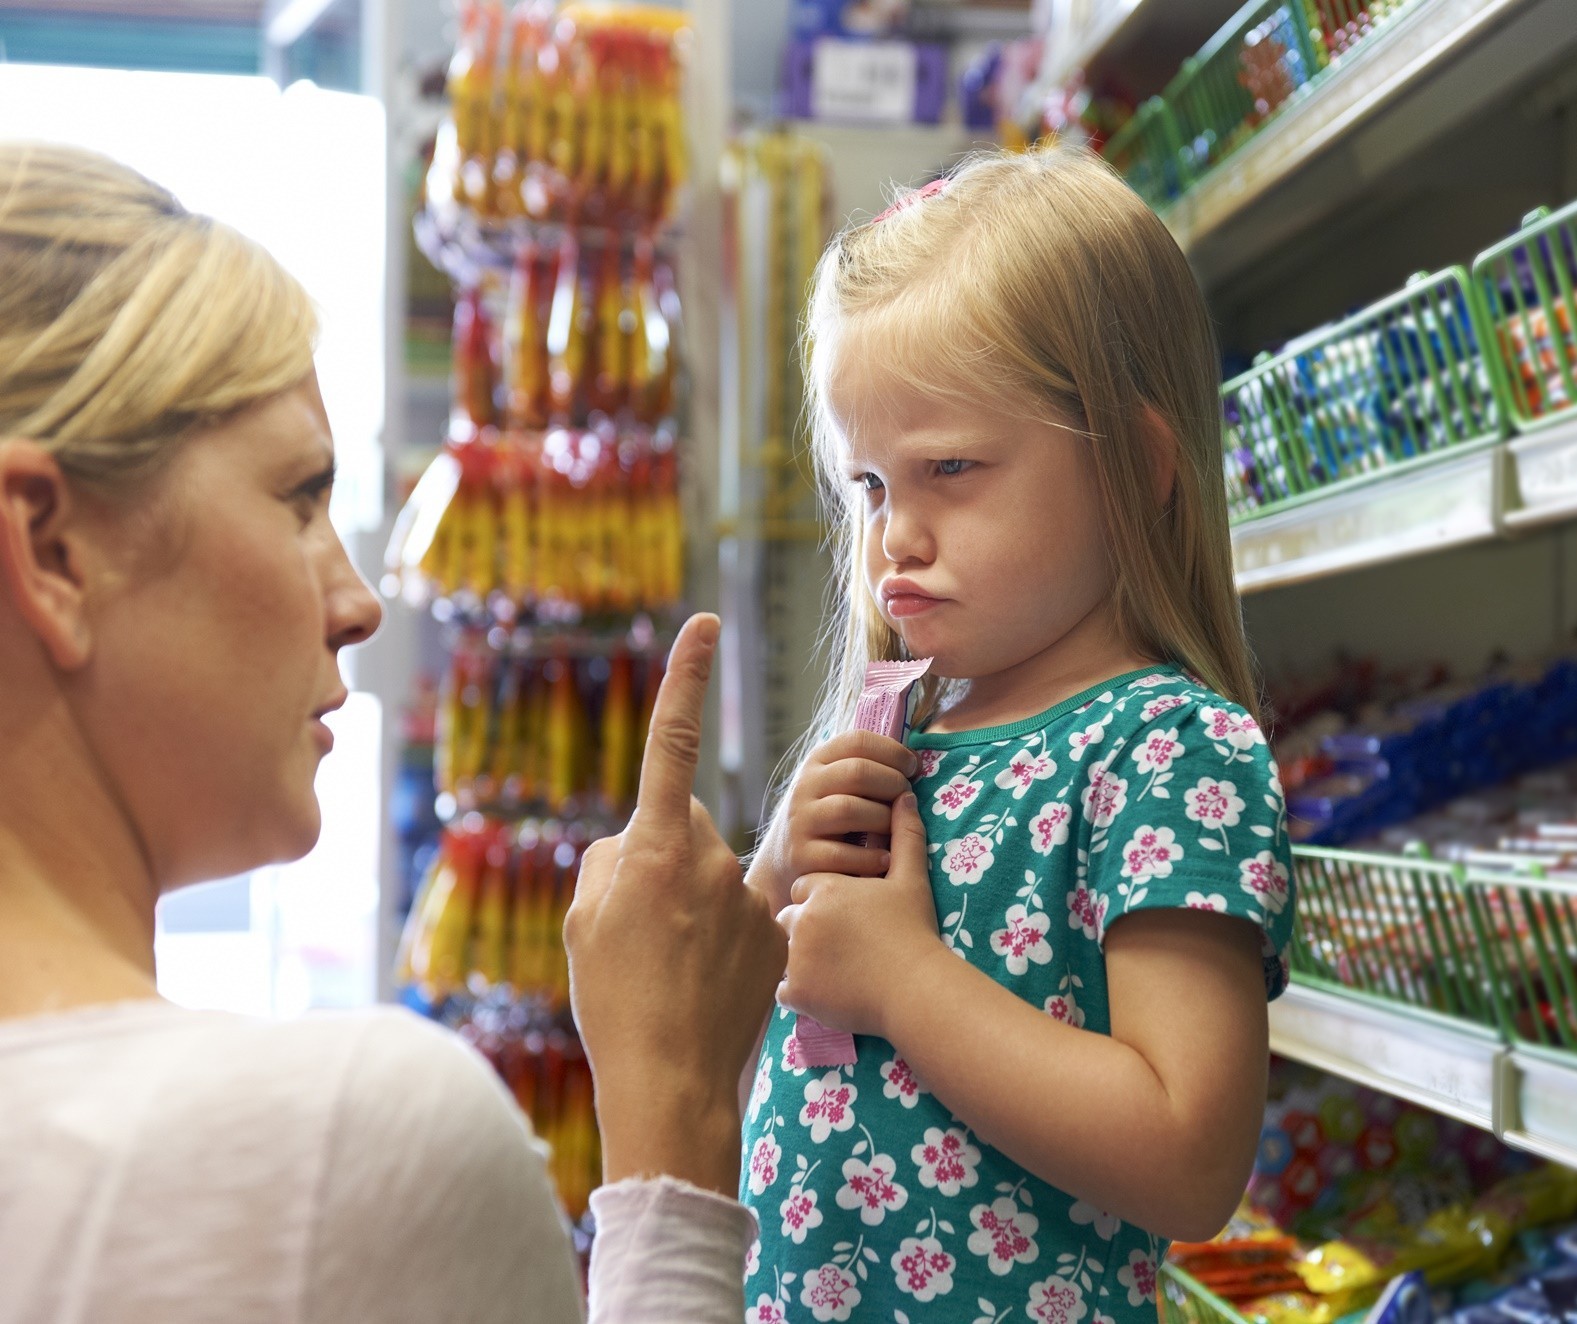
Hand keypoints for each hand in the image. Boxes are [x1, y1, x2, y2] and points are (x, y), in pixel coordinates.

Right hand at [565, 613, 787, 1195]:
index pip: (671, 742)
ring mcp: (747, 895)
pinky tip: (705, 981)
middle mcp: (708, 858)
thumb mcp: (585, 921)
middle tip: (640, 927)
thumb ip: (609, 861)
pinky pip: (740, 910)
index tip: (702, 622)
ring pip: (710, 873)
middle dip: (663, 856)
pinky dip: (722, 935)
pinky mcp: (774, 929)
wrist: (672, 1080)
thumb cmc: (614, 999)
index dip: (685, 678)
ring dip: (691, 903)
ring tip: (671, 967)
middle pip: (682, 827)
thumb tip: (636, 844)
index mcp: (655, 847)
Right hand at [756, 731, 918, 914]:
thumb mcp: (837, 784)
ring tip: (896, 830)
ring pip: (849, 809)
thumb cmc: (830, 816)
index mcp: (818, 761)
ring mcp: (800, 821)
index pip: (858, 740)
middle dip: (893, 784)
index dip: (893, 751)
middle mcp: (805, 786)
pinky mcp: (801, 856)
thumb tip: (915, 761)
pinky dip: (871, 857)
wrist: (786, 859)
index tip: (912, 768)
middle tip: (907, 799)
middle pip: (857, 772)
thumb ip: (867, 768)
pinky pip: (842, 854)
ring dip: (884, 819)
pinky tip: (884, 859)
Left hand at [776, 791, 945, 1043]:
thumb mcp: (911, 879)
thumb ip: (905, 835)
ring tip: (832, 970)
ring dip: (799, 960)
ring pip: (782, 954)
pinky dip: (800, 993)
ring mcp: (795, 957)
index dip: (824, 901)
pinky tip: (826, 992)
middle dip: (806, 930)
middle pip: (789, 918)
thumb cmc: (914, 931)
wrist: (916, 987)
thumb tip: (905, 797)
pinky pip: (784, 990)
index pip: (805, 888)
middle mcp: (801, 918)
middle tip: (839, 946)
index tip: (846, 916)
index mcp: (823, 888)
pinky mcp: (796, 992)